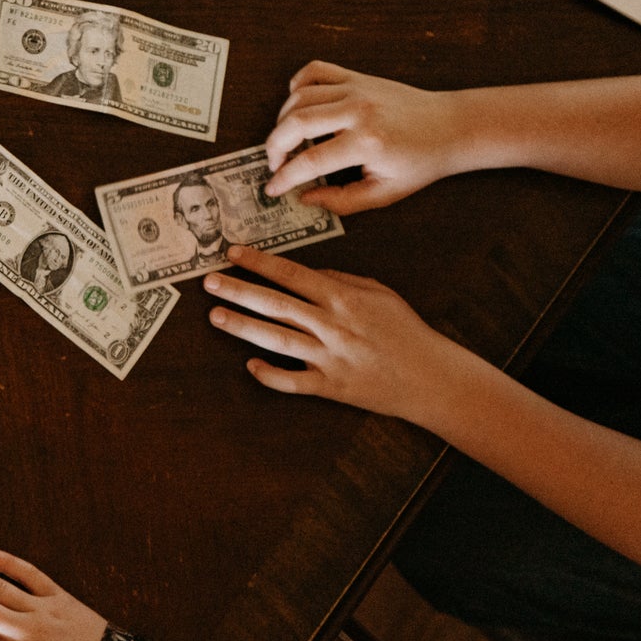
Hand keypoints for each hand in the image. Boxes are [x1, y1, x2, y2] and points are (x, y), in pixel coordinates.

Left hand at [204, 245, 483, 428]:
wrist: (431, 377)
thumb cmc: (405, 330)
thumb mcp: (379, 293)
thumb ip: (340, 280)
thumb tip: (306, 273)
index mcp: (343, 298)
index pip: (292, 275)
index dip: (259, 263)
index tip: (233, 254)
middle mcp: (332, 326)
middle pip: (276, 304)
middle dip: (239, 291)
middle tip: (209, 282)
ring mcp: (330, 358)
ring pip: (277, 340)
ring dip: (243, 327)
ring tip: (215, 316)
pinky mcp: (331, 387)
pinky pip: (293, 382)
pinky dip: (270, 374)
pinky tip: (250, 365)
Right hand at [263, 61, 465, 215]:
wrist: (451, 126)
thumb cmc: (420, 162)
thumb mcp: (384, 192)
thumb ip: (342, 201)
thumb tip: (305, 198)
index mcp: (367, 143)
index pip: (310, 161)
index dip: (284, 177)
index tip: (272, 188)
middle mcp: (358, 111)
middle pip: (295, 123)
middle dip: (274, 147)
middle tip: (274, 163)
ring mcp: (357, 89)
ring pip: (299, 97)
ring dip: (282, 120)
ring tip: (286, 140)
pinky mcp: (357, 77)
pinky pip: (314, 70)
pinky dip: (297, 85)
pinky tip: (297, 104)